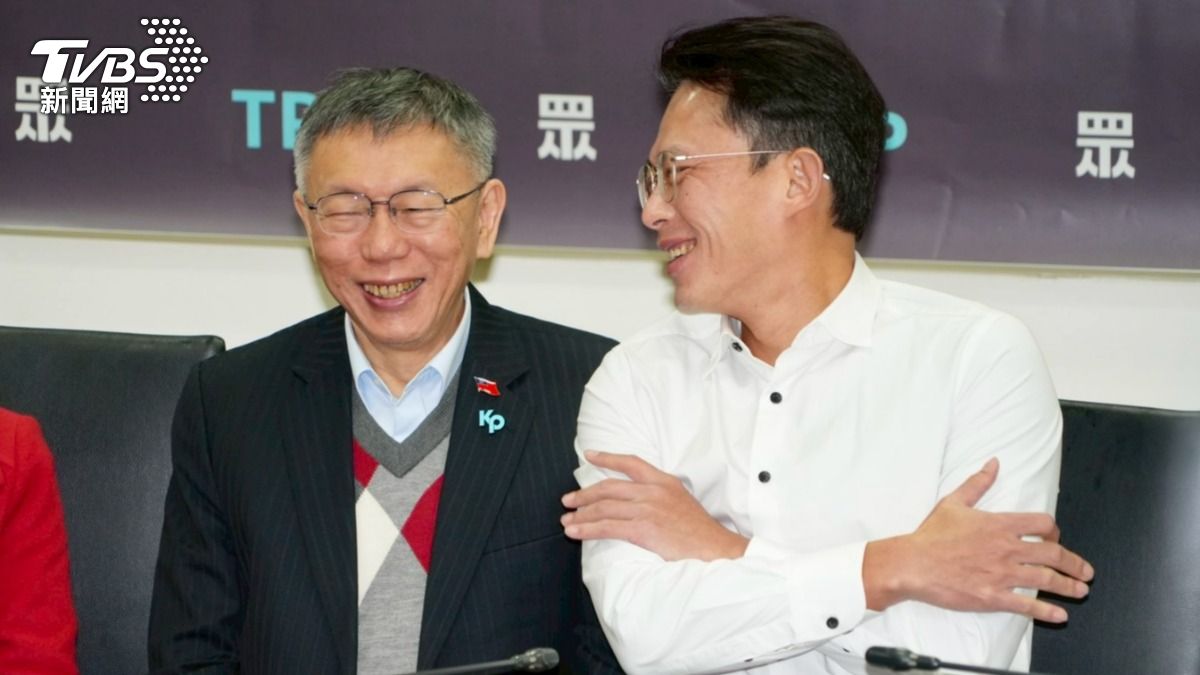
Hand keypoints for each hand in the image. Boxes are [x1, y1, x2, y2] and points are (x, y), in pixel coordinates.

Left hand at [561, 450, 747, 560]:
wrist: (716, 549)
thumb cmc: (700, 532)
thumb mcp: (682, 502)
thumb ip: (660, 497)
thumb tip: (636, 501)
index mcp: (664, 482)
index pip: (631, 463)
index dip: (608, 458)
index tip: (590, 455)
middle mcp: (654, 491)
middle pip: (610, 488)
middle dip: (585, 494)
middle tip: (567, 500)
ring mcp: (648, 509)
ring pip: (604, 508)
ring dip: (581, 514)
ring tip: (566, 520)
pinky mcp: (644, 529)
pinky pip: (608, 527)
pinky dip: (587, 529)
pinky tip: (576, 532)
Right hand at [863, 458, 1094, 622]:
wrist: (913, 563)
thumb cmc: (931, 534)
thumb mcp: (954, 501)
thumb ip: (978, 483)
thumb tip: (993, 464)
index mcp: (999, 524)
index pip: (1043, 524)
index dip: (1055, 530)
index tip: (1057, 538)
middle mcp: (1006, 549)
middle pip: (1053, 554)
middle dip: (1075, 564)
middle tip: (1086, 571)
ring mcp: (1002, 575)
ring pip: (1047, 580)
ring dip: (1069, 586)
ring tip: (1081, 591)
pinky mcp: (993, 597)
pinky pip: (1027, 605)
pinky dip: (1047, 610)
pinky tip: (1060, 614)